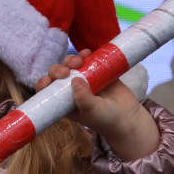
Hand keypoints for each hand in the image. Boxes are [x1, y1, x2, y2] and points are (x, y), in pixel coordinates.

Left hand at [34, 50, 158, 160]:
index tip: (50, 80)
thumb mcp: (92, 112)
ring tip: (80, 60)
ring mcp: (85, 79)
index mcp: (65, 103)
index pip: (47, 91)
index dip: (45, 83)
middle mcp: (71, 90)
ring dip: (71, 59)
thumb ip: (83, 98)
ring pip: (71, 65)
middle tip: (66, 70)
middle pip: (58, 75)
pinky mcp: (98, 72)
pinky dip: (85, 54)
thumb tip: (74, 80)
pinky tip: (87, 53)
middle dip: (58, 69)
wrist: (128, 117)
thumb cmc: (106, 120)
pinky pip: (88, 60)